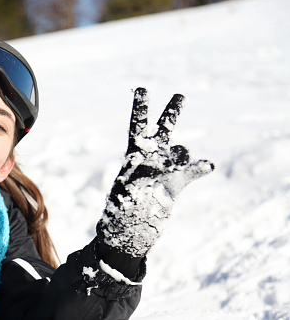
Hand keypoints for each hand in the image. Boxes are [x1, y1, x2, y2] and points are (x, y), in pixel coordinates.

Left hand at [97, 88, 213, 256]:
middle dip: (170, 114)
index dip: (141, 108)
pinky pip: (189, 173)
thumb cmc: (118, 214)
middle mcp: (149, 161)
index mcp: (133, 157)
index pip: (138, 128)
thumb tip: (159, 161)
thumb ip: (144, 173)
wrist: (127, 237)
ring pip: (178, 153)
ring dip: (181, 153)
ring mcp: (164, 173)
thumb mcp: (126, 190)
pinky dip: (198, 168)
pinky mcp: (175, 187)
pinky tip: (207, 165)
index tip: (143, 89)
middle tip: (180, 96)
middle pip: (162, 132)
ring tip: (182, 158)